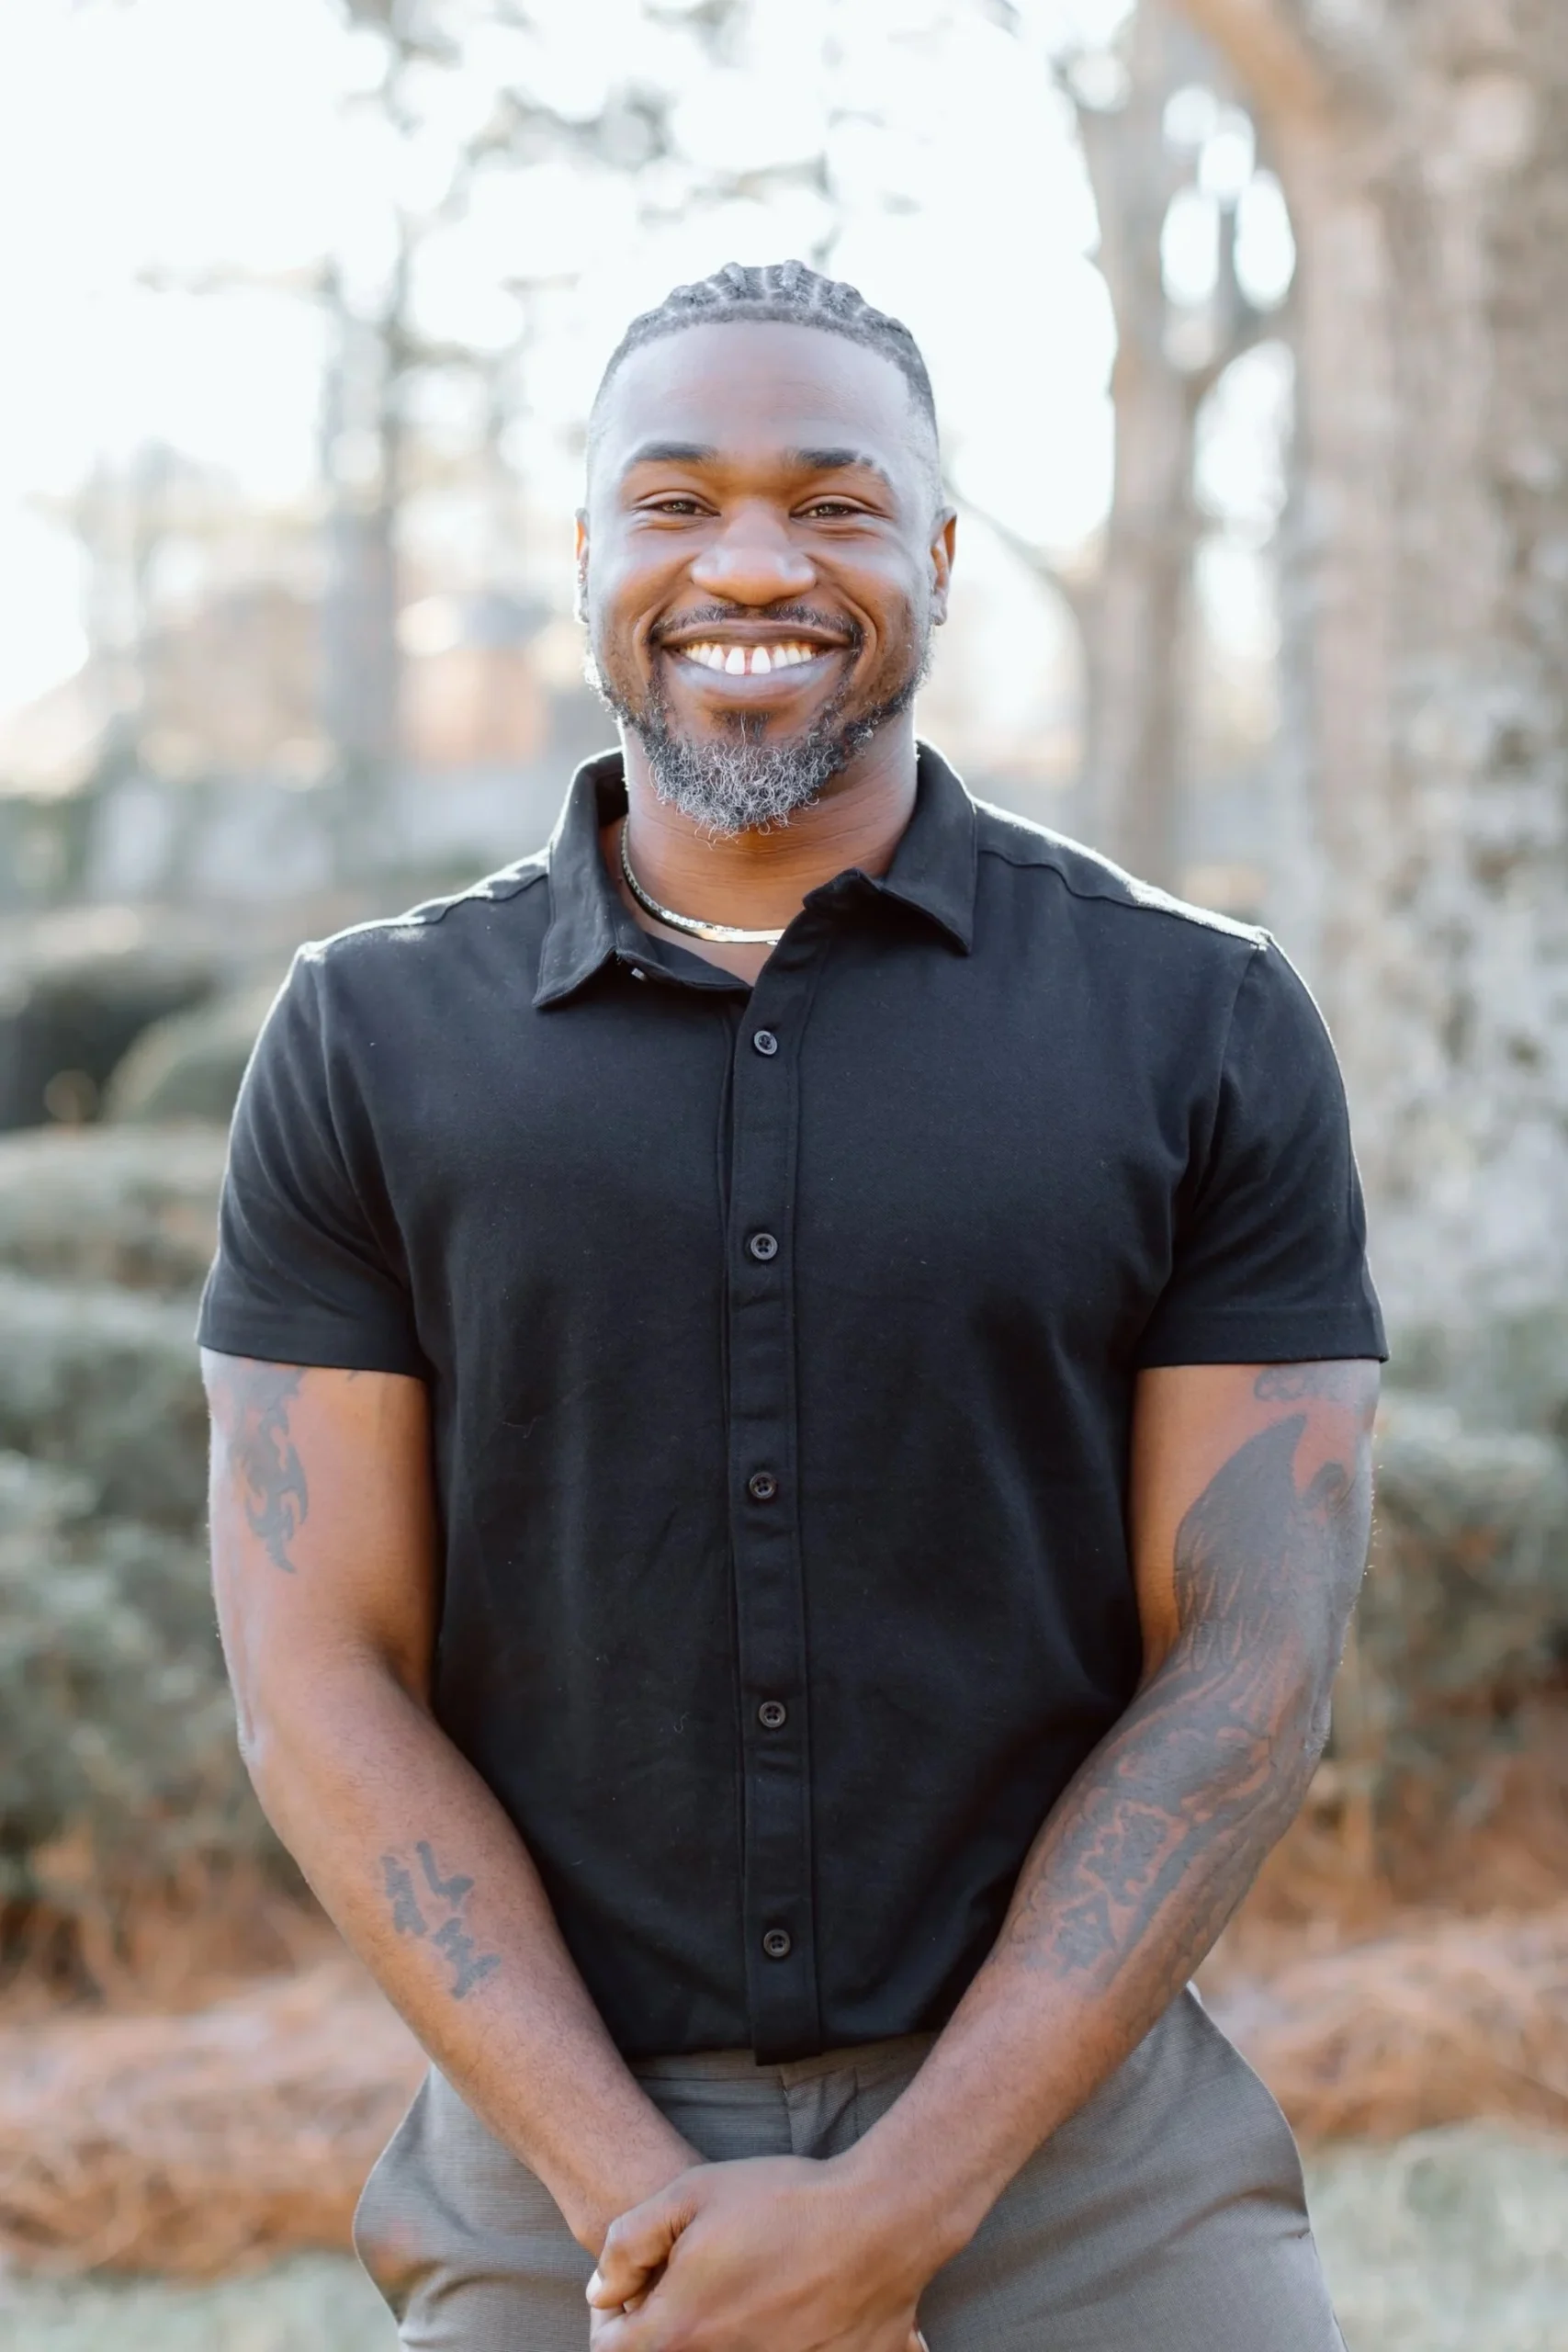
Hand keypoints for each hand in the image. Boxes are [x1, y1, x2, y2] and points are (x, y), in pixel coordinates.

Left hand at [585, 2154, 932, 2351]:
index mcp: (680, 2330)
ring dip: (719, 2332)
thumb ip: (629, 2243)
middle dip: (665, 2325)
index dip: (611, 2321)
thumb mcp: (690, 2193)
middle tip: (692, 2286)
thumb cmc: (783, 2200)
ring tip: (745, 2288)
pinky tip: (792, 2305)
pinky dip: (775, 2338)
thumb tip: (600, 2291)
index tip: (632, 2294)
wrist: (878, 2219)